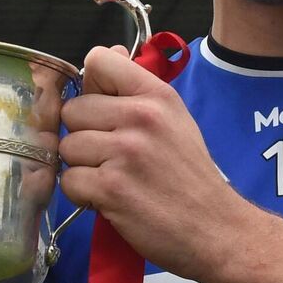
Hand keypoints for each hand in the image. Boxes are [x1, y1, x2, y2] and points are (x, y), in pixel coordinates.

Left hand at [59, 45, 238, 275]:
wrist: (215, 229)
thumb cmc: (191, 178)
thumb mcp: (175, 120)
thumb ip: (137, 89)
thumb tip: (108, 52)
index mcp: (157, 95)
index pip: (98, 61)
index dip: (92, 87)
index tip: (103, 111)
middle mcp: (141, 117)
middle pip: (72, 110)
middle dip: (83, 136)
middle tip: (110, 157)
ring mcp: (125, 152)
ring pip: (67, 148)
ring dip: (82, 168)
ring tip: (112, 180)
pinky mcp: (111, 188)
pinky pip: (69, 182)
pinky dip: (83, 196)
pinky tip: (109, 200)